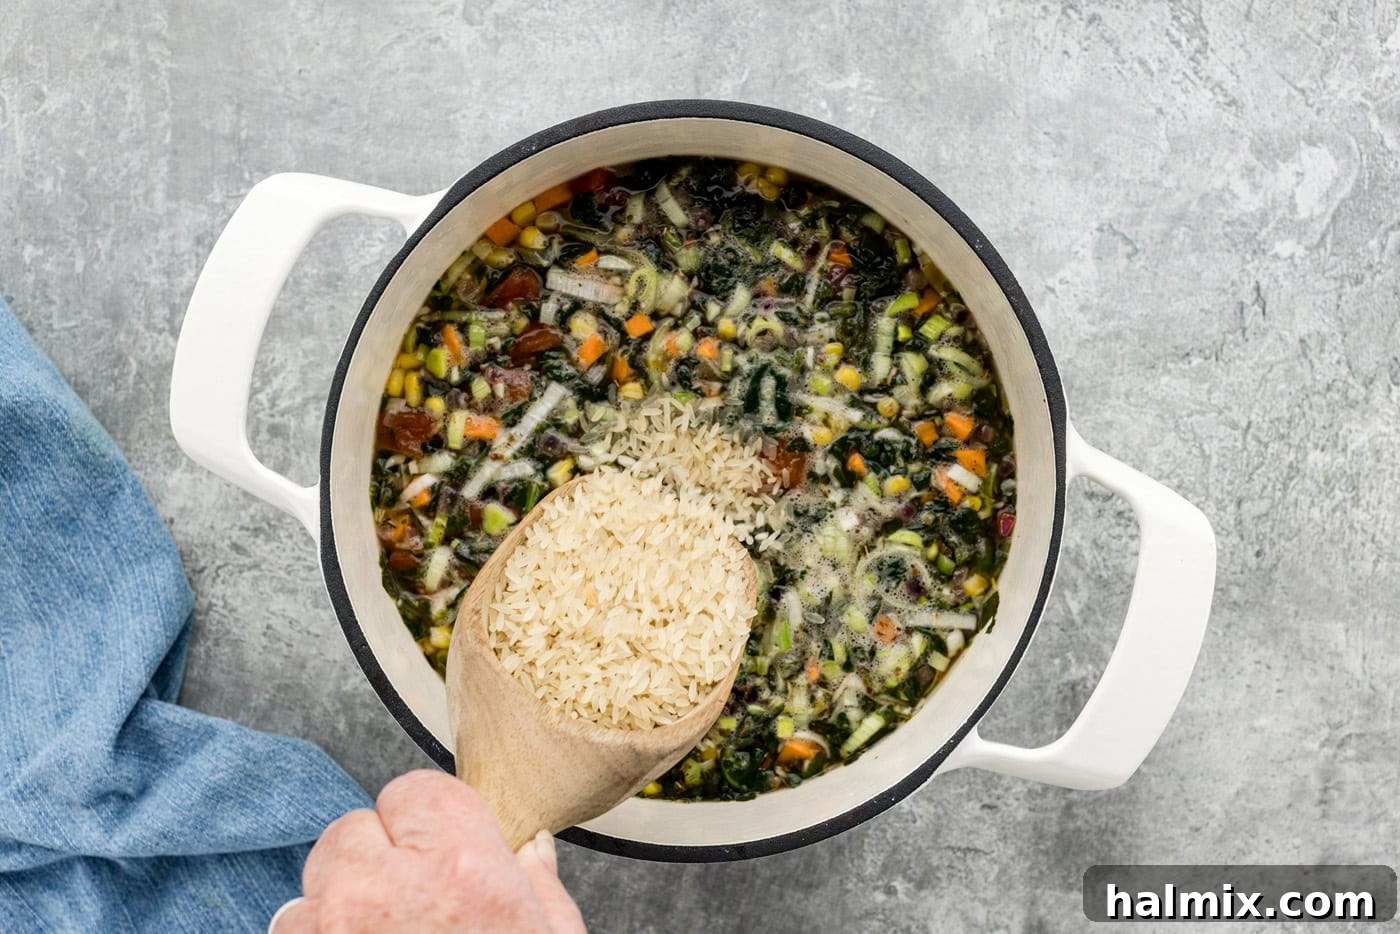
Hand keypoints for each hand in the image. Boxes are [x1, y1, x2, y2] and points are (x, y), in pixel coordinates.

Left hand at [274, 770, 584, 932]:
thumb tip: (529, 850)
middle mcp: (387, 886)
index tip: (440, 854)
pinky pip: (291, 925)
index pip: (414, 791)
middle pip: (356, 829)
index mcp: (461, 866)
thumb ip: (538, 886)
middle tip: (410, 905)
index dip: (427, 825)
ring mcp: (331, 925)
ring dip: (338, 904)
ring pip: (316, 880)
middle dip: (377, 859)